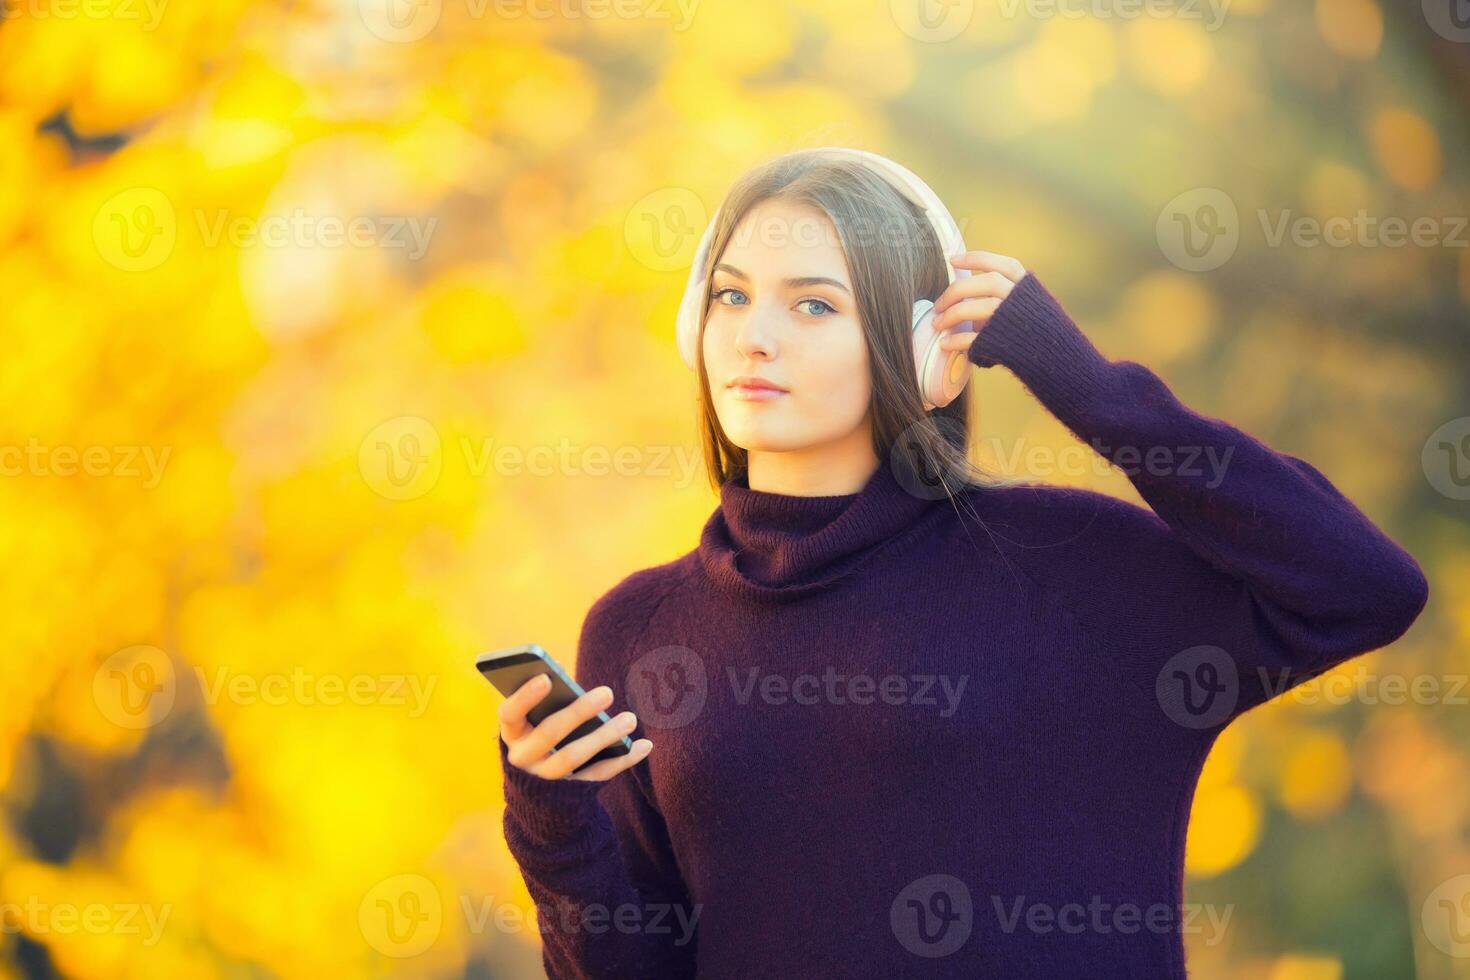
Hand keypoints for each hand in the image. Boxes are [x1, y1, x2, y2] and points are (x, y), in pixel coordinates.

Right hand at [499, 673, 652, 781]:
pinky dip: (623, 760)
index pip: (509, 713)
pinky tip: (644, 745)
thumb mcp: (535, 719)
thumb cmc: (540, 734)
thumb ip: (545, 697)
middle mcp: (523, 758)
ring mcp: (545, 779)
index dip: (525, 696)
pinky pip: (598, 775)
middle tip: (607, 692)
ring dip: (604, 736)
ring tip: (630, 718)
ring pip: (574, 757)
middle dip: (579, 712)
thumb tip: (559, 669)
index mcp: (511, 734)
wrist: (539, 790)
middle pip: (549, 733)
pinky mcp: (570, 793)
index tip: (547, 678)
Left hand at [929, 251, 1027, 353]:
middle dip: (957, 290)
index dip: (976, 259)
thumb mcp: (1025, 305)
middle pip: (987, 282)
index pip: (1002, 265)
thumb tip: (963, 295)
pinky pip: (975, 338)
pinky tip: (944, 343)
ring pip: (980, 307)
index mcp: (1026, 286)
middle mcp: (1021, 299)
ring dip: (952, 315)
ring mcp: (1014, 320)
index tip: (952, 259)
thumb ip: (1001, 295)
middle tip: (937, 305)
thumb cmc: (1033, 329)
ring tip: (937, 324)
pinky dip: (956, 340)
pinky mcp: (1004, 343)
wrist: (1054, 359)